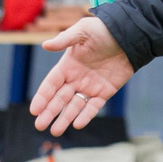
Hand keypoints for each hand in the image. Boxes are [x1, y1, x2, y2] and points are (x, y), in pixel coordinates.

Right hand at [31, 14, 137, 133]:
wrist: (128, 35)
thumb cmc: (103, 30)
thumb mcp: (82, 31)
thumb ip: (64, 40)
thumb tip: (45, 46)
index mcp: (67, 66)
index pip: (51, 84)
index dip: (42, 97)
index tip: (34, 110)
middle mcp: (76, 78)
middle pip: (60, 99)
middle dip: (49, 112)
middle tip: (39, 126)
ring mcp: (90, 86)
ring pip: (74, 106)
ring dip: (65, 118)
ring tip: (56, 131)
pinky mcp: (105, 92)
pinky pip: (93, 107)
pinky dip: (86, 115)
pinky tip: (77, 124)